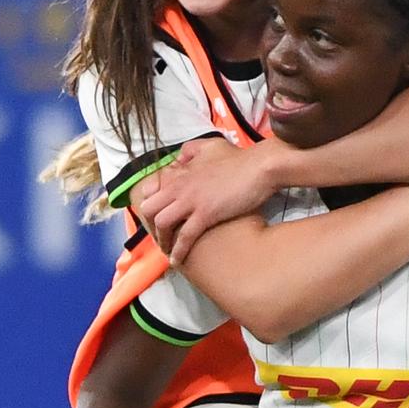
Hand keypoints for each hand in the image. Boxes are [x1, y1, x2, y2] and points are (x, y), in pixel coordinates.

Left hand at [135, 136, 277, 262]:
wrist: (259, 167)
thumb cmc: (239, 159)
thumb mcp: (209, 146)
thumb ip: (190, 150)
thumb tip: (180, 158)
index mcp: (180, 173)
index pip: (150, 190)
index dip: (150, 206)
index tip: (156, 217)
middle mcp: (180, 187)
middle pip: (149, 208)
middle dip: (150, 226)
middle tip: (160, 236)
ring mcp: (191, 201)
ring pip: (161, 223)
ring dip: (162, 240)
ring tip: (167, 251)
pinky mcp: (206, 214)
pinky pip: (185, 236)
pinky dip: (179, 251)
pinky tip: (178, 261)